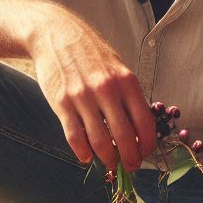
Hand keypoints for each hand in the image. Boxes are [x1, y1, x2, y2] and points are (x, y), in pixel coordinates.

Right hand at [26, 6, 156, 170]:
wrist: (55, 35)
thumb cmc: (90, 53)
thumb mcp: (117, 67)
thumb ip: (128, 94)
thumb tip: (139, 127)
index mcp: (126, 81)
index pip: (145, 122)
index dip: (147, 144)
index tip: (145, 153)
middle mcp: (106, 90)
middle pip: (124, 137)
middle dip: (130, 159)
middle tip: (130, 167)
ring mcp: (82, 97)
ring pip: (99, 141)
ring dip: (107, 159)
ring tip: (109, 164)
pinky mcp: (61, 103)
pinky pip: (74, 136)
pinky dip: (82, 152)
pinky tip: (86, 157)